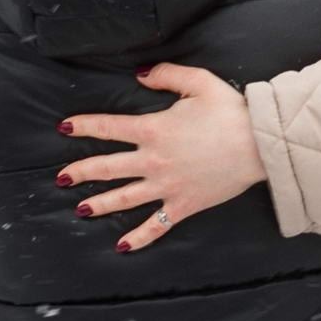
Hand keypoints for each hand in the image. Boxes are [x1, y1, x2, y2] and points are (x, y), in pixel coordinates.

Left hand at [61, 64, 262, 251]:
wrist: (258, 144)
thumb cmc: (230, 111)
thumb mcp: (198, 82)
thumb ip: (166, 76)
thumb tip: (140, 75)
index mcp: (153, 129)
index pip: (108, 127)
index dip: (83, 126)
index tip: (65, 128)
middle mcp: (153, 160)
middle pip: (107, 168)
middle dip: (81, 172)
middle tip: (62, 177)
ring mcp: (166, 186)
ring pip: (124, 198)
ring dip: (99, 204)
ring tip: (81, 209)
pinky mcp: (183, 205)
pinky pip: (156, 226)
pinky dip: (139, 237)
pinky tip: (122, 246)